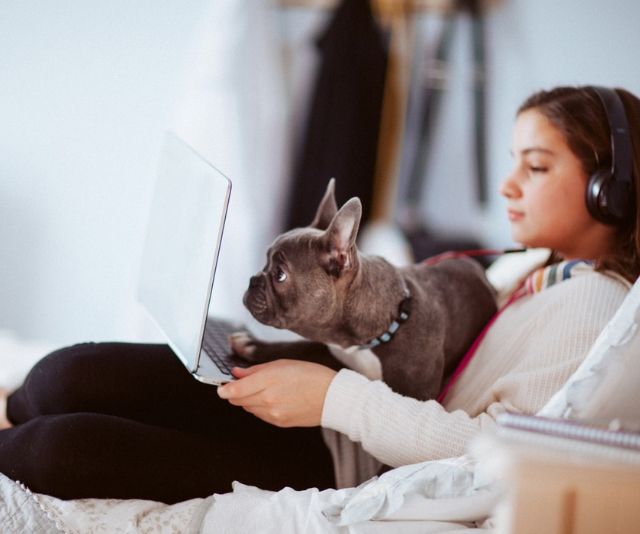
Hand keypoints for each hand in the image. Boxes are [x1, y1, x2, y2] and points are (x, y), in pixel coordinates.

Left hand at [217, 360, 336, 427]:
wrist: (332, 397)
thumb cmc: (311, 375)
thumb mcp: (282, 364)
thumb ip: (255, 370)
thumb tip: (236, 374)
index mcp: (268, 380)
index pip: (234, 391)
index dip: (223, 389)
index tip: (220, 387)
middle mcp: (268, 399)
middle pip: (238, 401)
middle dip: (236, 393)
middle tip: (244, 383)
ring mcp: (273, 414)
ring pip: (248, 409)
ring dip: (249, 400)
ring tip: (265, 389)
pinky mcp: (278, 423)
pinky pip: (260, 415)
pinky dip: (260, 407)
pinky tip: (274, 399)